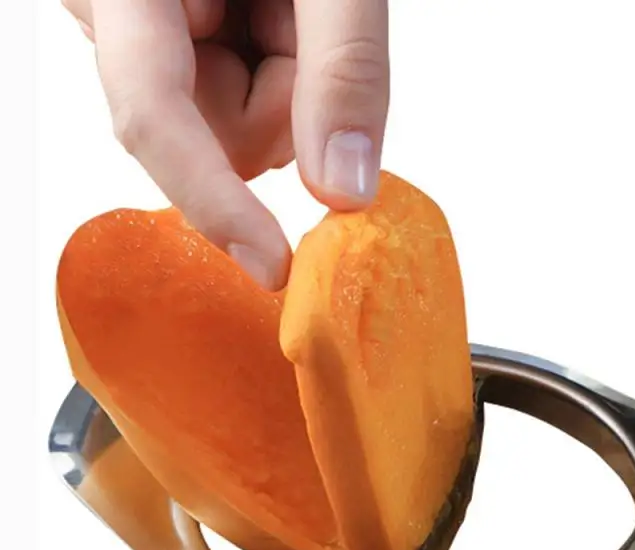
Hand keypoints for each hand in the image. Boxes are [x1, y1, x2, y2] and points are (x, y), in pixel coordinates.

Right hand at [62, 0, 389, 289]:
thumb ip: (343, 68)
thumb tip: (344, 192)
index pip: (153, 116)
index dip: (214, 200)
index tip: (273, 265)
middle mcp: (115, 18)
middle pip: (208, 133)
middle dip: (280, 95)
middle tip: (290, 14)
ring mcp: (138, 39)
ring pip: (226, 129)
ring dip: (280, 83)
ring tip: (275, 6)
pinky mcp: (167, 50)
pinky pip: (228, 105)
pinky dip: (269, 76)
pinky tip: (261, 20)